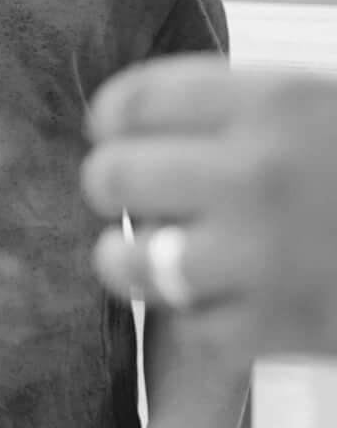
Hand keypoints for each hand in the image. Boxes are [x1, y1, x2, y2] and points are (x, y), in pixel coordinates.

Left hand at [88, 58, 336, 354]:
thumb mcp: (333, 111)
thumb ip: (252, 111)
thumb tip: (134, 122)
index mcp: (278, 100)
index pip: (133, 100)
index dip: (116, 120)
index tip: (119, 132)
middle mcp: (258, 171)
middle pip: (112, 176)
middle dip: (118, 187)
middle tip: (139, 197)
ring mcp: (263, 255)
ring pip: (129, 261)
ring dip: (134, 260)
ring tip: (155, 255)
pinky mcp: (277, 327)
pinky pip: (189, 325)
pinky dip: (203, 318)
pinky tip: (226, 299)